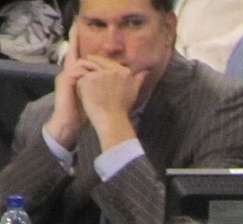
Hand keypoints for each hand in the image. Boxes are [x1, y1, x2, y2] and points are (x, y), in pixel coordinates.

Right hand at [45, 26, 96, 149]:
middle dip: (74, 40)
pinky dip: (86, 70)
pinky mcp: (65, 83)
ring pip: (77, 61)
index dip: (80, 45)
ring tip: (98, 59)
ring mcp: (66, 77)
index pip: (80, 57)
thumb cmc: (85, 112)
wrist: (71, 124)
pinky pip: (75, 71)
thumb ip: (107, 86)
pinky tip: (95, 71)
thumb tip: (124, 80)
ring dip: (89, 61)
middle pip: (73, 53)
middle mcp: (70, 73)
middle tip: (76, 26)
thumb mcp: (97, 96)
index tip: (81, 31)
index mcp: (78, 75)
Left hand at [76, 55, 144, 143]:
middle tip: (94, 88)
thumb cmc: (121, 109)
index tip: (101, 84)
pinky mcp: (89, 78)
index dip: (101, 71)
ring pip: (87, 67)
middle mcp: (115, 70)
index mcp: (125, 72)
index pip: (108, 62)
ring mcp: (101, 73)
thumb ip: (139, 79)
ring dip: (86, 77)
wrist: (112, 121)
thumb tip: (146, 71)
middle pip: (96, 61)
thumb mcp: (133, 92)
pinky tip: (87, 96)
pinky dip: (81, 85)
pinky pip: (80, 76)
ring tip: (91, 92)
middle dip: (92, 71)